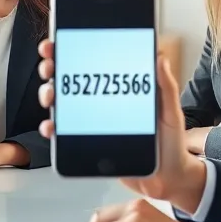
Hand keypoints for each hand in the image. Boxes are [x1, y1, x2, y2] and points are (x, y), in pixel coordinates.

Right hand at [37, 39, 206, 207]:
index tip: (60, 42)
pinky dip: (52, 127)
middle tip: (51, 66)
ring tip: (51, 97)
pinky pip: (64, 133)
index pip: (94, 63)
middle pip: (71, 78)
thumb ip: (166, 87)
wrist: (167, 179)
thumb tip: (160, 57)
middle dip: (53, 67)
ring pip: (62, 102)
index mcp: (121, 89)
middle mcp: (103, 102)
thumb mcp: (171, 112)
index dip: (73, 49)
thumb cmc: (171, 144)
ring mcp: (93, 122)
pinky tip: (52, 126)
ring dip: (49, 95)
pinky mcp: (87, 141)